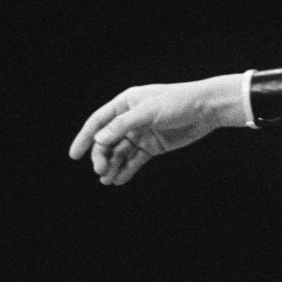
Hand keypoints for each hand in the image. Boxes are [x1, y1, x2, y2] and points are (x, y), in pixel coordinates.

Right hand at [68, 74, 244, 185]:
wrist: (206, 108)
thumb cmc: (177, 102)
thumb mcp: (148, 111)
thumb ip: (122, 126)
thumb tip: (99, 139)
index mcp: (126, 104)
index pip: (98, 122)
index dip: (85, 138)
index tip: (74, 155)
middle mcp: (130, 119)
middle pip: (107, 141)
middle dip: (101, 156)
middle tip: (100, 171)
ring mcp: (141, 134)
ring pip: (120, 153)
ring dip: (112, 166)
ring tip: (108, 179)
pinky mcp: (153, 146)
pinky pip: (135, 160)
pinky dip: (126, 170)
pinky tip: (119, 180)